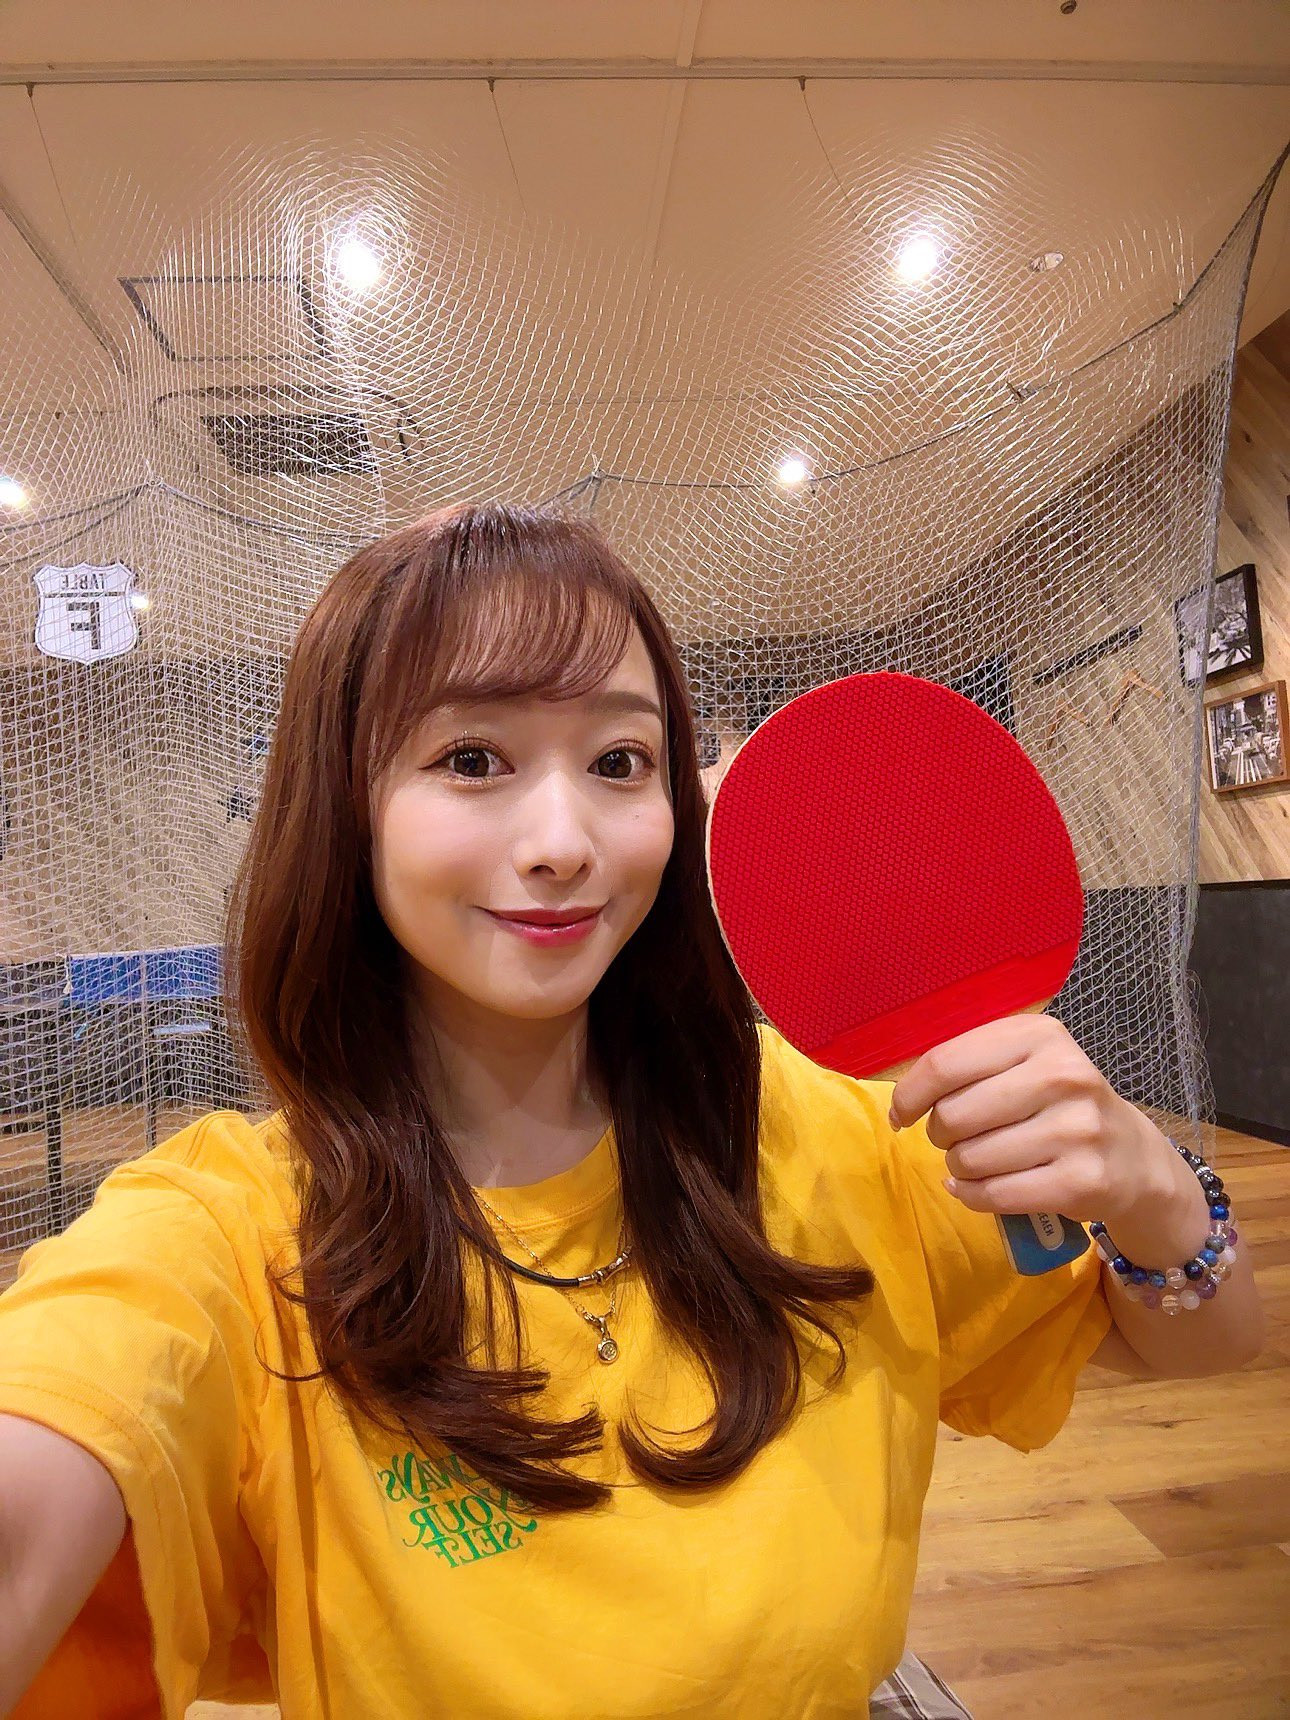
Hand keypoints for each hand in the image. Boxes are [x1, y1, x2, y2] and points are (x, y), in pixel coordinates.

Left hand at [886, 1012, 1170, 1227]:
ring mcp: (1077, 1130)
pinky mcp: (1082, 1182)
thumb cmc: (1058, 1104)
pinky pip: (994, 1195)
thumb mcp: (1023, 1062)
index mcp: (1039, 1035)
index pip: (945, 1064)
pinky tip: (980, 1189)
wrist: (1133, 1157)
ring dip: (960, 1168)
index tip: (903, 1113)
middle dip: (941, 1134)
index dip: (909, 1095)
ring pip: (971, 1159)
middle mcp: (1063, 1076)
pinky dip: (973, 1196)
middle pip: (953, 1115)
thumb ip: (964, 1068)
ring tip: (981, 1161)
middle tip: (959, 1139)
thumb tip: (901, 1107)